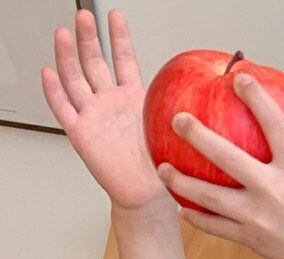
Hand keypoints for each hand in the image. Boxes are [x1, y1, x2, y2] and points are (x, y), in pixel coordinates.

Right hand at [42, 8, 167, 212]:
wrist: (149, 195)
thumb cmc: (162, 166)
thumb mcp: (174, 131)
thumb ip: (184, 109)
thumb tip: (214, 88)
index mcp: (132, 98)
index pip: (123, 60)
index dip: (119, 38)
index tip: (116, 15)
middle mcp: (109, 102)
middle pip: (94, 63)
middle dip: (89, 38)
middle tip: (84, 16)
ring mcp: (93, 115)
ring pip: (75, 79)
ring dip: (67, 56)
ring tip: (63, 33)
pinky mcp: (81, 134)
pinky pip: (63, 110)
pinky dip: (54, 92)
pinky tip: (48, 73)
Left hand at [156, 74, 283, 258]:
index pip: (275, 126)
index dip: (256, 98)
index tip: (239, 79)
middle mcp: (275, 192)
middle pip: (228, 158)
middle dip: (198, 136)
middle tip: (177, 120)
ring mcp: (259, 217)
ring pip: (211, 197)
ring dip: (182, 181)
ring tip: (162, 168)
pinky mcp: (251, 239)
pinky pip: (216, 227)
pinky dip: (196, 219)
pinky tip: (182, 208)